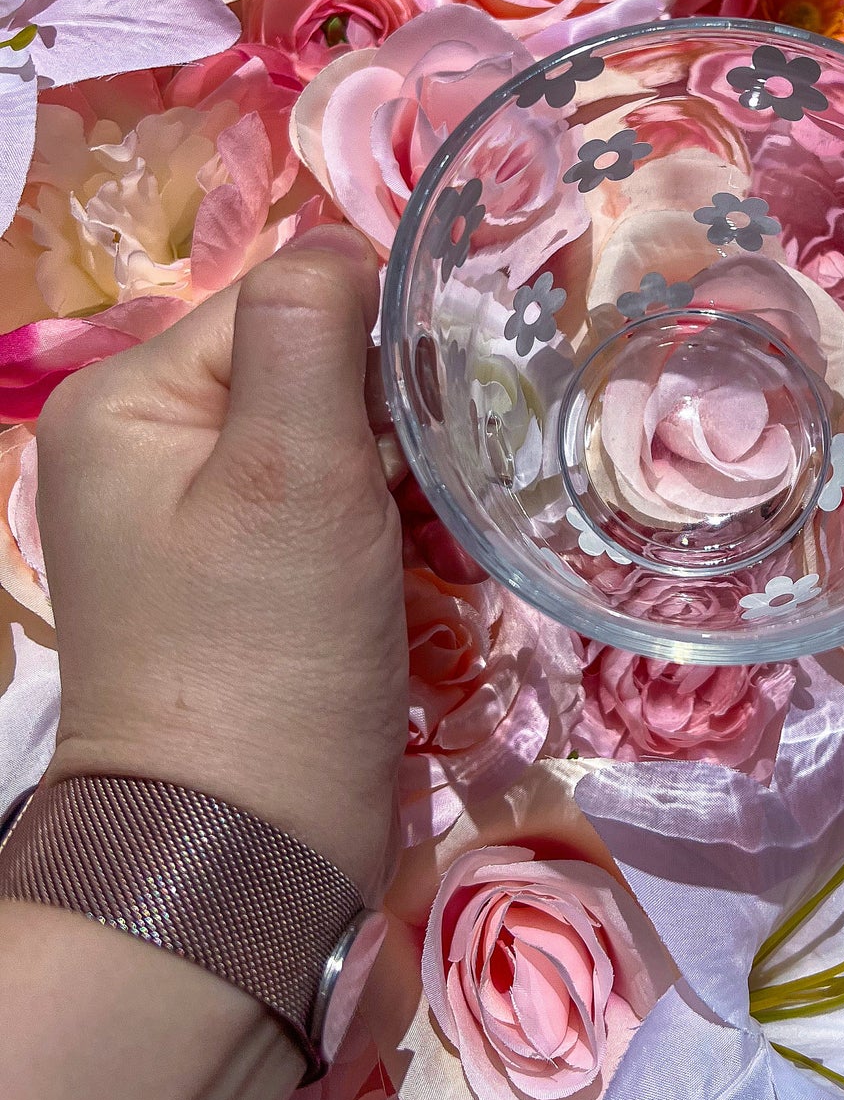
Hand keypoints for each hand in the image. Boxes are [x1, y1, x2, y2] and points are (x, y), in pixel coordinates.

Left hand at [33, 230, 405, 898]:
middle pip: (311, 368)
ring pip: (339, 440)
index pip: (280, 299)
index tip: (456, 391)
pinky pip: (338, 510)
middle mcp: (148, 446)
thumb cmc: (266, 652)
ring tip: (451, 532)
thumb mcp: (291, 469)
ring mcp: (197, 520)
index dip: (375, 332)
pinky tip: (438, 568)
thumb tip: (349, 242)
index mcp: (128, 400)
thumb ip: (312, 328)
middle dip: (398, 413)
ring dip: (411, 475)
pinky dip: (396, 528)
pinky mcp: (250, 582)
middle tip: (459, 474)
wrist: (244, 857)